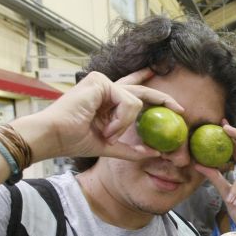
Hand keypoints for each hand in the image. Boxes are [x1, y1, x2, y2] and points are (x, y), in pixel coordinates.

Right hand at [26, 69, 182, 161]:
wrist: (54, 137)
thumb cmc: (74, 140)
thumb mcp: (109, 146)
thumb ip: (131, 148)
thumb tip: (155, 153)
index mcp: (105, 99)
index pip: (131, 87)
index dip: (146, 82)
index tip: (161, 82)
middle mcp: (105, 87)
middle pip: (142, 89)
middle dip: (163, 99)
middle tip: (180, 108)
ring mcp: (103, 82)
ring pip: (135, 102)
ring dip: (124, 124)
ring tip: (107, 133)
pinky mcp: (101, 82)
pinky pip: (128, 103)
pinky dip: (121, 120)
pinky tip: (106, 127)